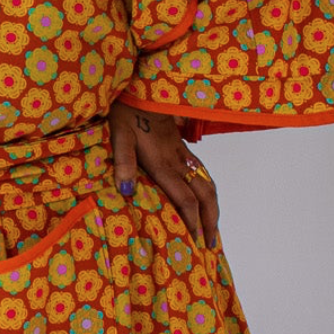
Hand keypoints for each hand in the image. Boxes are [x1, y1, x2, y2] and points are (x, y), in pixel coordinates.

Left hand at [109, 100, 219, 246]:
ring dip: (213, 208)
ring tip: (213, 228)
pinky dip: (209, 190)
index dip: (193, 222)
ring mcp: (182, 153)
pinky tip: (206, 198)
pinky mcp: (181, 146)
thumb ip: (123, 162)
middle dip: (210, 221)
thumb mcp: (119, 136)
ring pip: (208, 184)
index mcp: (163, 163)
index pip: (185, 199)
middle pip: (204, 196)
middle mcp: (177, 161)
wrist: (143, 88)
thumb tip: (126, 191)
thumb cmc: (127, 112)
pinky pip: (202, 172)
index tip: (196, 243)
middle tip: (211, 245)